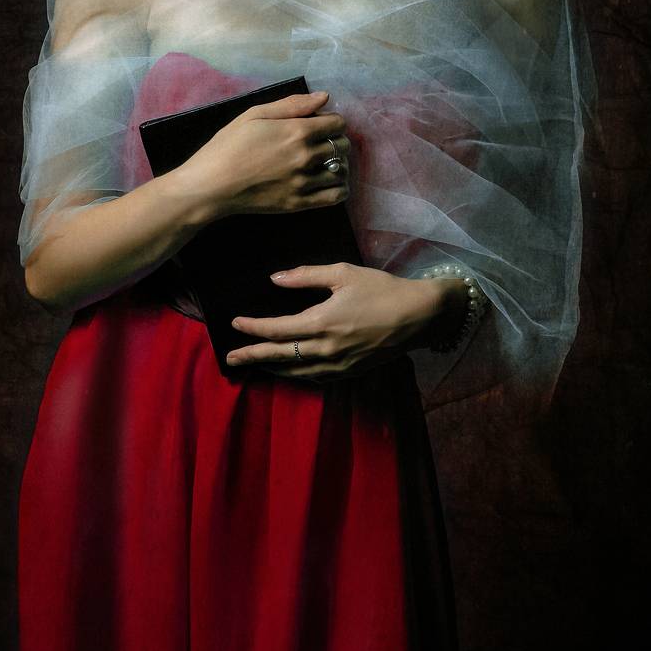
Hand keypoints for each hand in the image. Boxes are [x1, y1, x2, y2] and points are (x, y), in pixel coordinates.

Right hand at [172, 89, 350, 220]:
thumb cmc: (227, 146)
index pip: (337, 124)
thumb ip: (292, 105)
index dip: (331, 121)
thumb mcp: (254, 114)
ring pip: (341, 171)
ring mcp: (303, 182)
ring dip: (338, 164)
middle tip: (321, 144)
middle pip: (343, 146)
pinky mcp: (298, 204)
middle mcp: (306, 157)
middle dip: (336, 141)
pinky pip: (335, 197)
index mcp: (296, 132)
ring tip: (325, 163)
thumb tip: (325, 97)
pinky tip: (329, 183)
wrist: (210, 185)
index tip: (319, 125)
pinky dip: (339, 189)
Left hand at [225, 262, 453, 381]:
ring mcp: (339, 364)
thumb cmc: (381, 289)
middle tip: (230, 357)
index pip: (277, 330)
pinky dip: (296, 374)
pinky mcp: (351, 372)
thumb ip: (306, 276)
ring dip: (272, 368)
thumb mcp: (343, 273)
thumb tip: (274, 278)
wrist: (419, 316)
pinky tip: (289, 369)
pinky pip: (315, 377)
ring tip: (254, 364)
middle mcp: (326, 349)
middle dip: (252, 356)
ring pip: (296, 371)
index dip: (253, 329)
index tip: (234, 324)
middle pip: (280, 356)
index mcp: (321, 322)